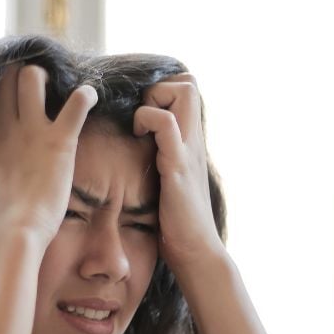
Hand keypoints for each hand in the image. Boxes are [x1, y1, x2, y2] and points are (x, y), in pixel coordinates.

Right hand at [0, 63, 97, 245]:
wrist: (10, 232)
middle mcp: (3, 126)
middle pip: (4, 77)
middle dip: (16, 75)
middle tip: (30, 87)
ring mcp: (31, 130)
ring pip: (32, 77)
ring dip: (45, 78)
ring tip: (55, 87)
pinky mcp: (59, 140)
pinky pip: (77, 102)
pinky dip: (86, 95)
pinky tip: (89, 97)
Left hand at [133, 73, 224, 275]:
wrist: (196, 252)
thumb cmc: (177, 223)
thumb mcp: (169, 181)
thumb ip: (161, 160)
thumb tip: (138, 152)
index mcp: (190, 142)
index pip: (187, 88)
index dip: (162, 90)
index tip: (142, 114)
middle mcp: (193, 140)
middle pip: (188, 81)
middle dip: (159, 87)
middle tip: (142, 117)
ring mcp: (188, 150)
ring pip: (183, 92)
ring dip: (154, 100)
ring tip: (141, 127)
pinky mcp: (178, 166)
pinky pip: (167, 125)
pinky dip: (149, 120)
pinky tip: (139, 139)